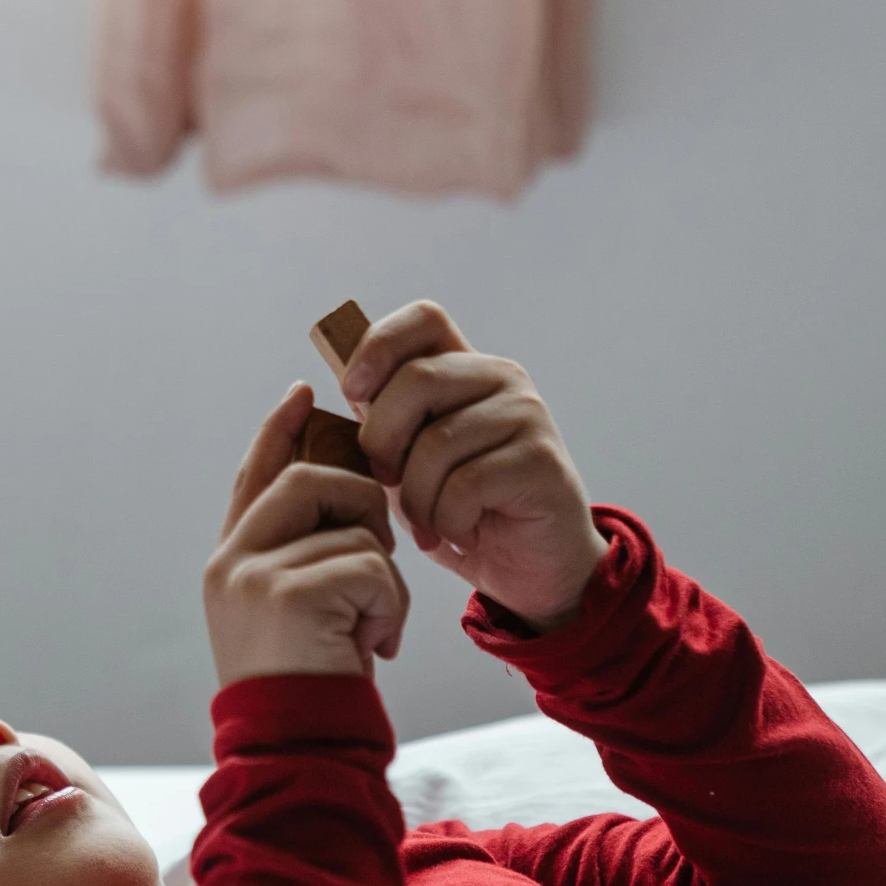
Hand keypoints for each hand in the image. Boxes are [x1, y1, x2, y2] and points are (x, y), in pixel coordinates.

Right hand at [204, 384, 410, 685]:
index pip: (253, 476)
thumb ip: (303, 556)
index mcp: (230, 562)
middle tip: (383, 556)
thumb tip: (345, 491)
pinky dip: (389, 606)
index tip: (303, 391)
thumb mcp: (300, 614)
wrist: (297, 753)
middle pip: (307, 479)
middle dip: (361, 504)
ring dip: (384, 575)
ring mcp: (252, 575)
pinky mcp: (286, 594)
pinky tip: (376, 646)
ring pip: (351, 526)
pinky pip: (369, 566)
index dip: (279, 431)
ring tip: (374, 625)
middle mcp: (230, 561)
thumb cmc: (310, 689)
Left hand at [339, 303, 607, 632]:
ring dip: (416, 499)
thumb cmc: (463, 509)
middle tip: (386, 484)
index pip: (424, 318)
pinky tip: (461, 535)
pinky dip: (447, 522)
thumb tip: (345, 383)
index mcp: (465, 368)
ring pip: (436, 442)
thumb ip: (387, 420)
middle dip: (383, 440)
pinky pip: (465, 485)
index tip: (352, 390)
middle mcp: (501, 378)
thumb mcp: (412, 460)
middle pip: (417, 378)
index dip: (379, 344)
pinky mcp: (541, 460)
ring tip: (429, 525)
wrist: (532, 566)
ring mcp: (526, 415)